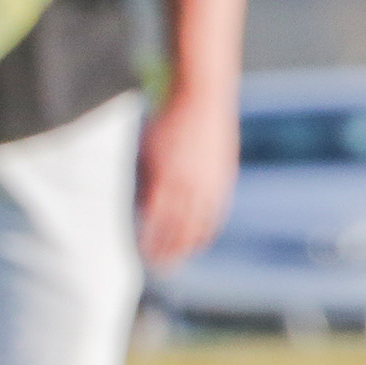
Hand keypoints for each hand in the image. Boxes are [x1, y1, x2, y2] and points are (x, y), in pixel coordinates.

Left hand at [137, 91, 238, 266]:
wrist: (202, 96)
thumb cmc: (166, 120)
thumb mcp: (146, 149)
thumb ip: (144, 181)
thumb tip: (143, 209)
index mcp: (167, 178)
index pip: (156, 222)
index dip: (150, 242)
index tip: (141, 254)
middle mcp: (190, 184)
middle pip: (178, 230)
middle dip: (169, 252)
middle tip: (160, 268)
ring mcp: (211, 182)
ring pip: (200, 225)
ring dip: (188, 246)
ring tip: (179, 260)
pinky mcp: (224, 178)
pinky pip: (217, 212)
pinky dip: (207, 230)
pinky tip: (200, 240)